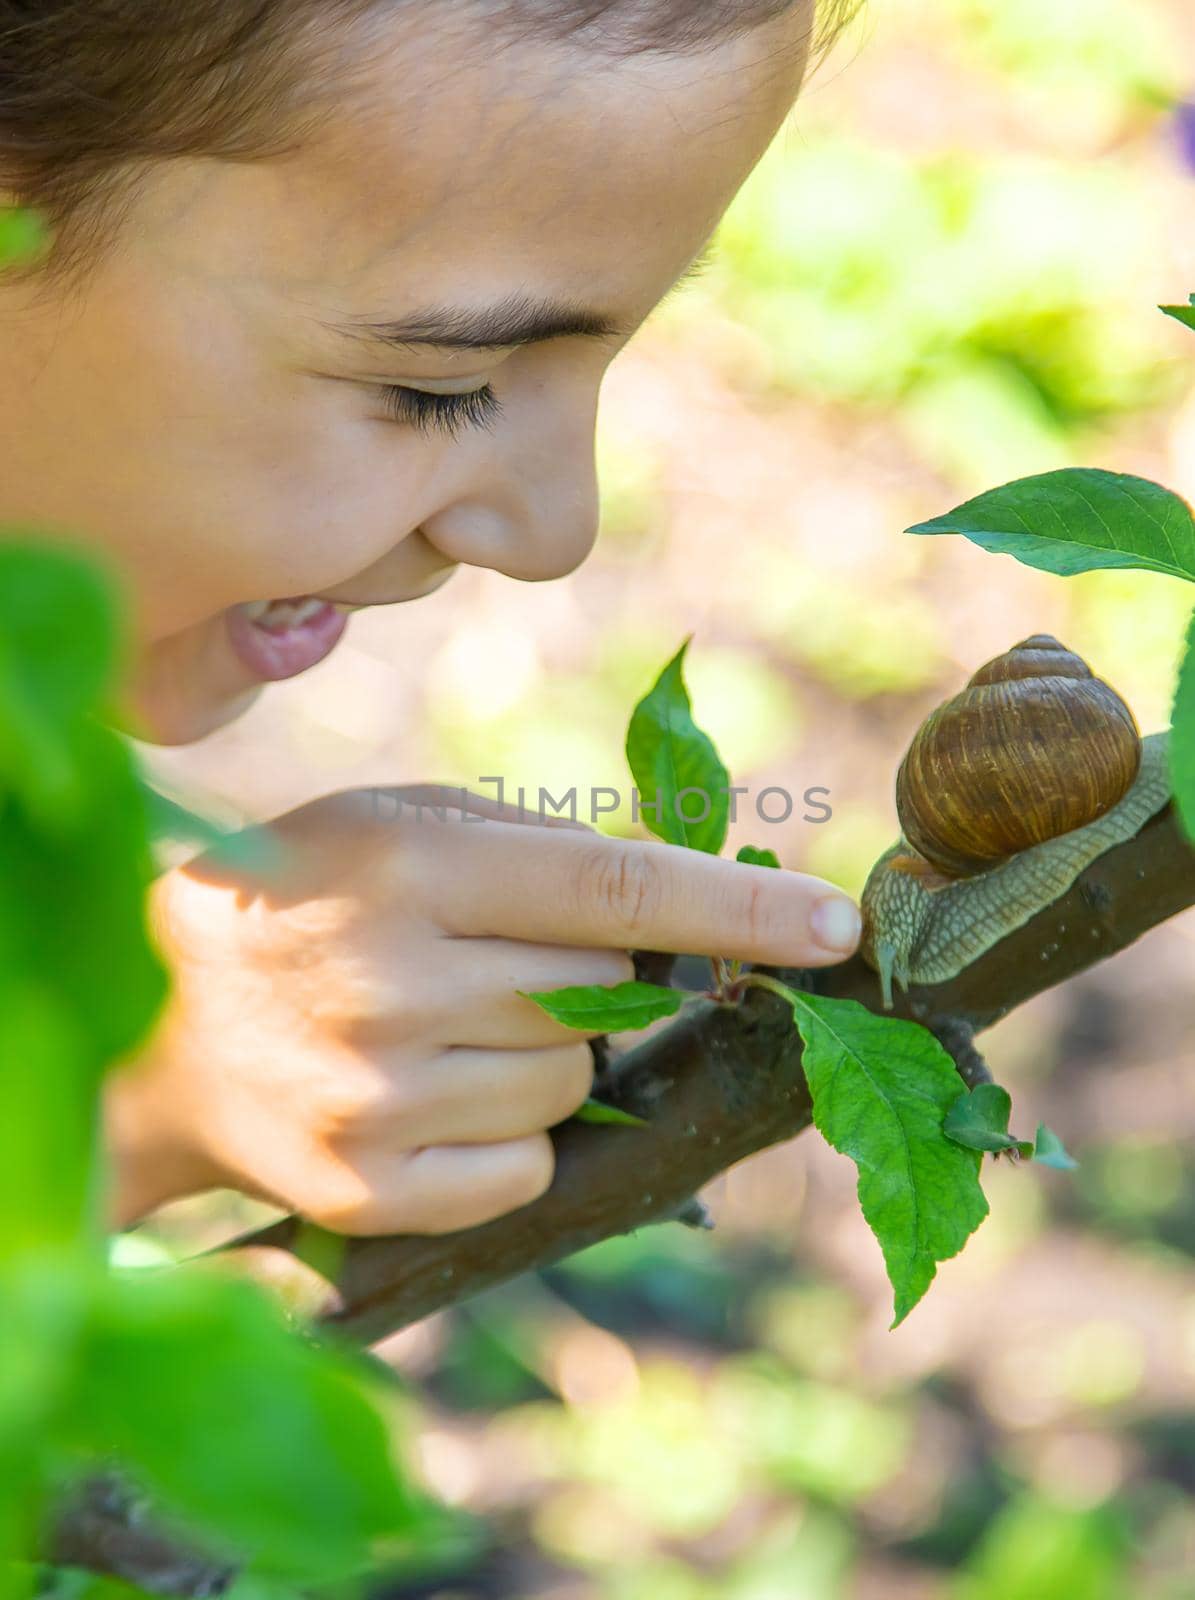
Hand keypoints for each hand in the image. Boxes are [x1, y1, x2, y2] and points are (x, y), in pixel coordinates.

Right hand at [104, 784, 860, 1235]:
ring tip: (445, 1025)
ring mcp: (382, 1099)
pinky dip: (511, 1132)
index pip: (614, 889)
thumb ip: (536, 845)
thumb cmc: (304, 896)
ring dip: (548, 1052)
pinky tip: (430, 1092)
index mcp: (410, 864)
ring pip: (574, 1083)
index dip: (738, 909)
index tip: (839, 927)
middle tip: (498, 959)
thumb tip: (682, 903)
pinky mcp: (374, 1188)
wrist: (161, 1028)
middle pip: (605, 996)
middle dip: (590, 977)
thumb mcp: (397, 820)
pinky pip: (528, 1164)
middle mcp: (397, 982)